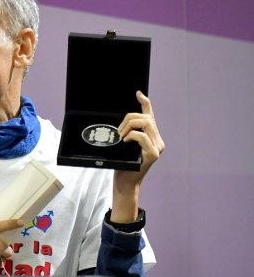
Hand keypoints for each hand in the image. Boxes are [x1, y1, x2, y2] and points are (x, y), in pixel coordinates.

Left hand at [111, 91, 162, 220]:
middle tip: (118, 131)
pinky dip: (131, 136)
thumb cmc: (122, 164)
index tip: (138, 94)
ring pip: (146, 124)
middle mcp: (158, 141)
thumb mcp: (123, 145)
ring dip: (129, 126)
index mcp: (152, 137)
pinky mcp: (153, 154)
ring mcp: (157, 147)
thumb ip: (126, 133)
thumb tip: (120, 122)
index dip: (145, 103)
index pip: (151, 115)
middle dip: (129, 119)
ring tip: (120, 136)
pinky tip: (124, 141)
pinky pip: (142, 136)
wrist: (125, 183)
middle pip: (146, 117)